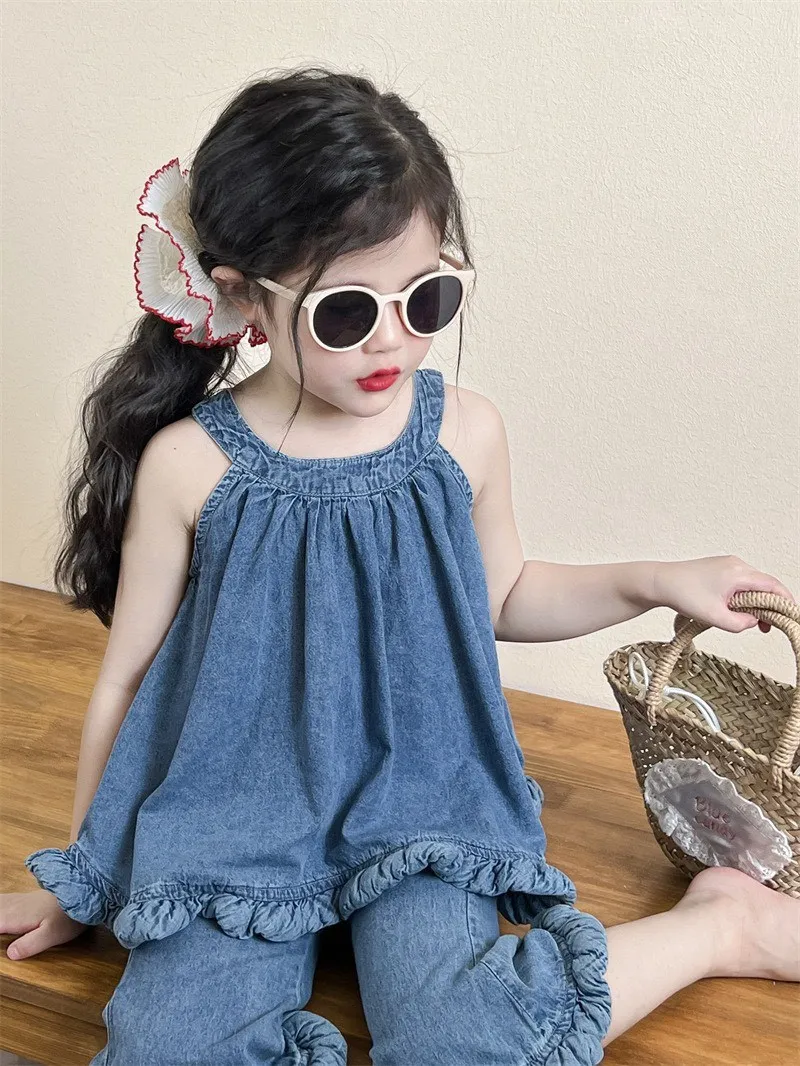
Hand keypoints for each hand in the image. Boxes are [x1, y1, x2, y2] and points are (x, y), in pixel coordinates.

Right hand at [0, 889, 88, 959]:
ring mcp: (15, 901)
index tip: (0, 948)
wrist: (83, 893)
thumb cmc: (68, 916)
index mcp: (13, 918)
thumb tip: (9, 954)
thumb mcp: (51, 935)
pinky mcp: (21, 899)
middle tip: (1, 933)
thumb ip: (30, 945)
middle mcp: (11, 907)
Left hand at [653, 555, 795, 633]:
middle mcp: (736, 564)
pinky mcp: (719, 567)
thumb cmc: (683, 595)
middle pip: (765, 585)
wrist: (660, 582)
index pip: (773, 586)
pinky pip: (741, 581)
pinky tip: (737, 610)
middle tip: (768, 628)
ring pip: (752, 584)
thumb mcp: (714, 617)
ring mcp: (728, 564)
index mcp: (738, 573)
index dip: (785, 601)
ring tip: (752, 622)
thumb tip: (755, 621)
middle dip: (770, 606)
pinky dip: (744, 596)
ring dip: (756, 602)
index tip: (790, 616)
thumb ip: (740, 623)